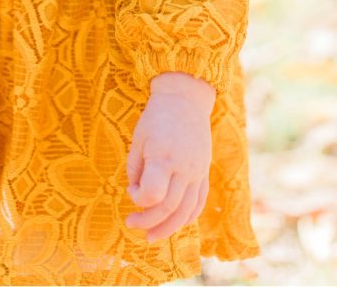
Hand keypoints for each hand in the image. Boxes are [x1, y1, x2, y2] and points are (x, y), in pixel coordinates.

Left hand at [125, 75, 213, 243]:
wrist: (185, 99)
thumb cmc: (156, 117)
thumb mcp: (139, 138)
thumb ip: (136, 168)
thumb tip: (137, 193)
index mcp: (164, 157)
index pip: (153, 194)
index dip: (138, 198)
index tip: (131, 189)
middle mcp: (184, 168)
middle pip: (169, 208)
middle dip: (148, 222)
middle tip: (132, 224)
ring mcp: (197, 172)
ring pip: (186, 211)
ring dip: (168, 228)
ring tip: (151, 236)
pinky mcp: (204, 172)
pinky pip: (199, 202)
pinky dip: (187, 217)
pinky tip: (174, 223)